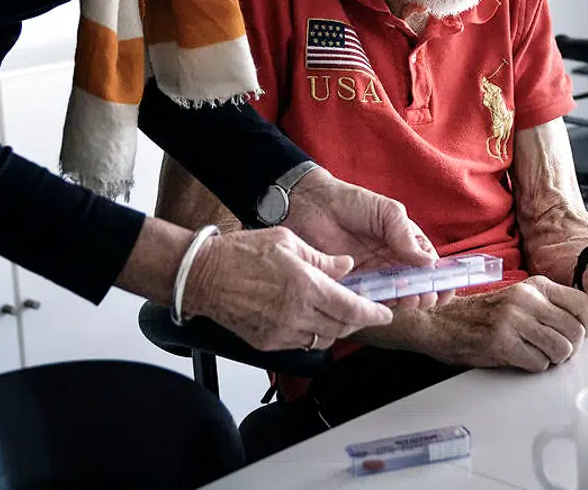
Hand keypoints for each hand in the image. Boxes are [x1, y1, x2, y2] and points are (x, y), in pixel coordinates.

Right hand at [182, 227, 391, 351]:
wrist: (202, 275)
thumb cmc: (240, 253)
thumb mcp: (288, 241)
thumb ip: (322, 258)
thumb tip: (346, 266)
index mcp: (305, 286)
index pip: (351, 308)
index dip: (373, 313)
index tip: (385, 313)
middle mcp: (296, 314)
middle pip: (342, 328)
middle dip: (357, 321)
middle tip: (364, 310)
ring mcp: (281, 332)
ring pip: (323, 340)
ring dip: (336, 329)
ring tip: (337, 313)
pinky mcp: (267, 343)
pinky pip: (301, 344)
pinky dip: (312, 334)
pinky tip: (310, 319)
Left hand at [281, 168, 448, 309]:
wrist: (311, 205)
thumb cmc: (350, 202)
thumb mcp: (385, 212)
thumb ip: (405, 235)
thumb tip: (428, 261)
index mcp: (403, 241)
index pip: (427, 264)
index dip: (439, 278)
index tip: (447, 289)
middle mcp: (390, 260)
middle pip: (414, 284)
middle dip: (424, 293)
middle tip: (427, 297)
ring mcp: (372, 273)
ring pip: (394, 294)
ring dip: (405, 300)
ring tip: (410, 299)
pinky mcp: (352, 283)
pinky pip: (369, 297)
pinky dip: (379, 302)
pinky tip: (385, 302)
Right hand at [417, 277, 587, 372]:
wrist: (438, 321)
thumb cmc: (480, 315)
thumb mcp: (518, 300)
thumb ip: (547, 308)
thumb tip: (581, 328)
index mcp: (534, 286)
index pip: (584, 304)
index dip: (587, 327)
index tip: (579, 336)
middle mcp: (527, 298)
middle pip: (576, 332)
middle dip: (570, 349)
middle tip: (554, 351)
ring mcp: (514, 319)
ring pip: (561, 350)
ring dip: (551, 359)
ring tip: (534, 354)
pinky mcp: (501, 341)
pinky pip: (538, 364)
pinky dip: (533, 367)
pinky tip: (517, 358)